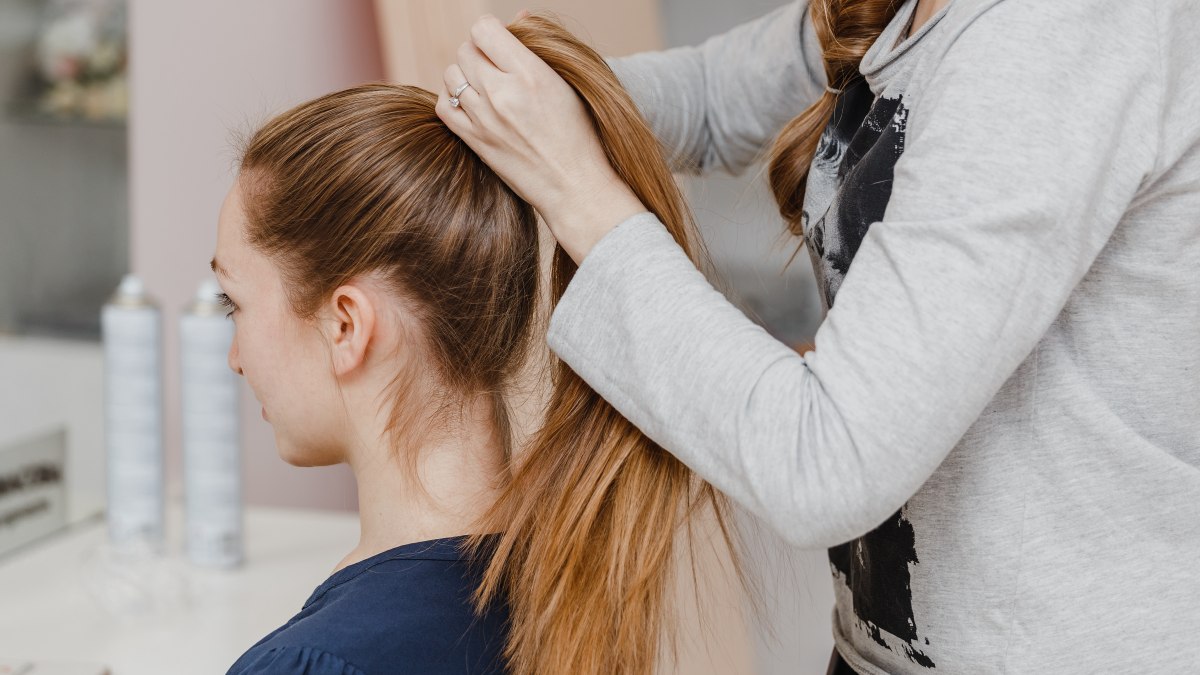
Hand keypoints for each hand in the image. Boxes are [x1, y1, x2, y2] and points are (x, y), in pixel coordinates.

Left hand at [435, 14, 646, 263]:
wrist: (574, 186)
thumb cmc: (580, 135)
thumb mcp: (567, 84)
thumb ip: (536, 50)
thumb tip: (516, 18)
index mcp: (530, 74)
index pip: (484, 29)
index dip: (491, 32)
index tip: (502, 43)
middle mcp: (502, 94)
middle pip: (466, 50)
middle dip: (479, 53)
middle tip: (497, 67)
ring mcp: (484, 119)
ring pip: (452, 75)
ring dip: (465, 74)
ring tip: (486, 86)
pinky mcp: (475, 141)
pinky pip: (444, 105)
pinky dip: (453, 98)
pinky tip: (472, 103)